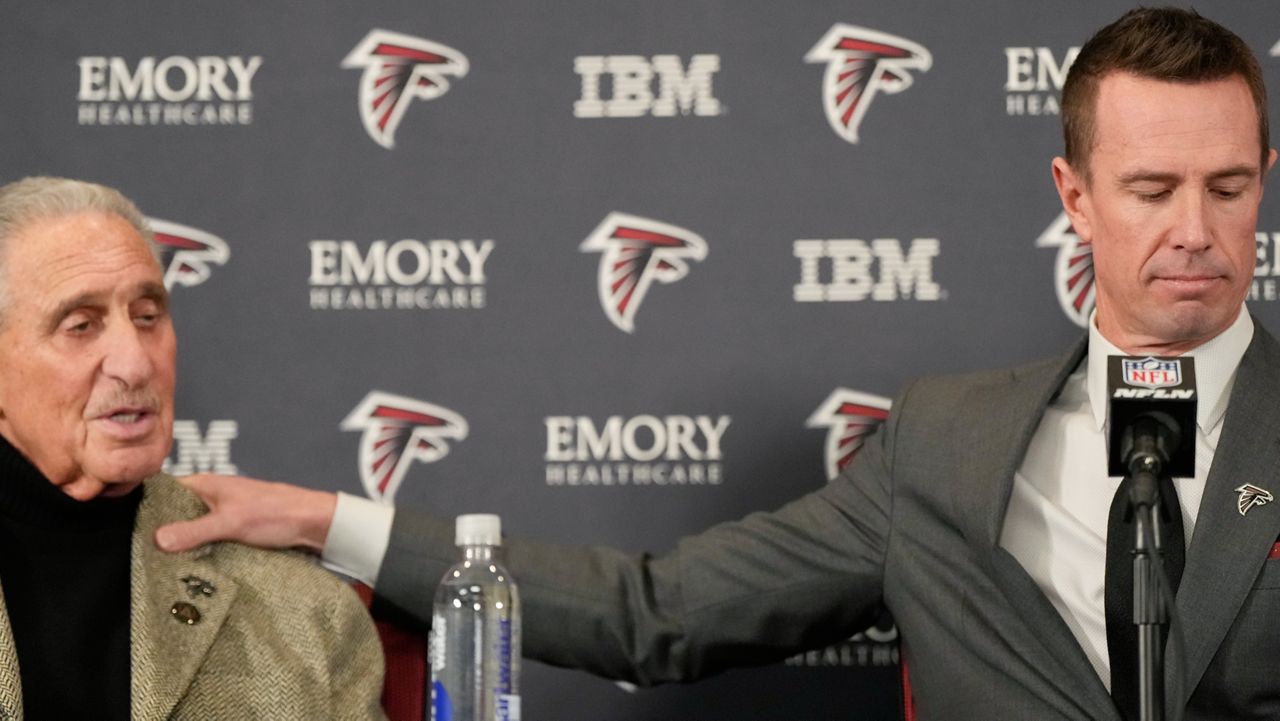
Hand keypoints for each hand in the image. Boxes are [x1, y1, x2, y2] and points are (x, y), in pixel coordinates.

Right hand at [154, 474, 337, 553]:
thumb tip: (157, 539)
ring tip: (160, 567)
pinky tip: (190, 569)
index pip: (164, 491)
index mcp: (207, 485)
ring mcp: (223, 514)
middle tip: (141, 556)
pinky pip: (208, 540)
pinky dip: (200, 551)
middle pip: (175, 513)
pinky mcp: (234, 531)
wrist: (314, 524)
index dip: (146, 508)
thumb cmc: (277, 513)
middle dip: (162, 532)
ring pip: (192, 529)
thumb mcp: (231, 522)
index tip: (128, 530)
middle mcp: (212, 497)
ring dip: (182, 545)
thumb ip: (195, 530)